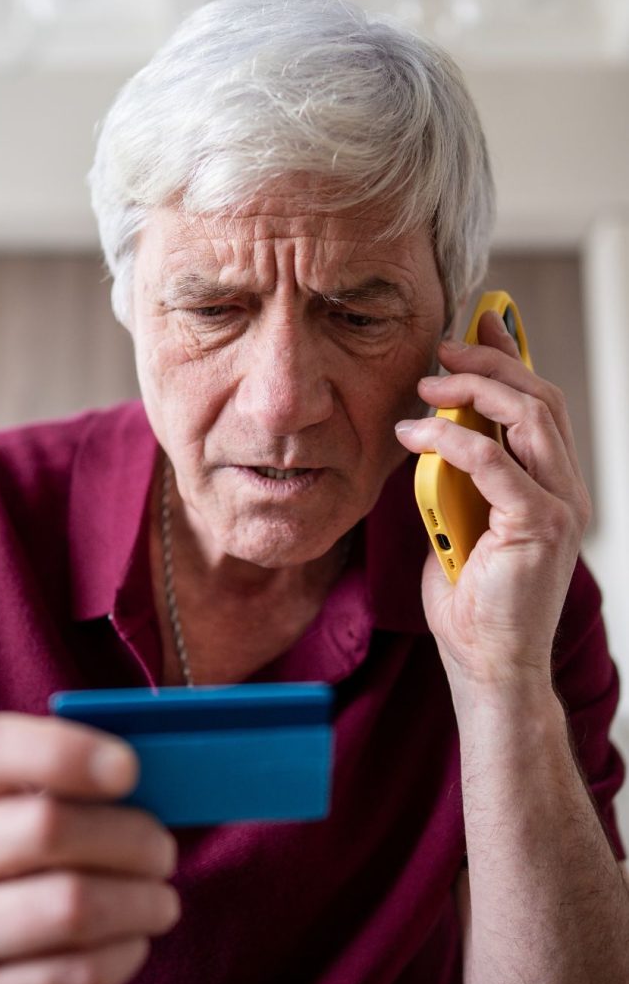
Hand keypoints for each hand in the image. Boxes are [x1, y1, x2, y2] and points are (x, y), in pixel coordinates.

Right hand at [0, 712, 179, 983]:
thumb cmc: (22, 857)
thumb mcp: (29, 803)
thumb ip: (77, 778)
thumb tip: (154, 770)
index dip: (67, 751)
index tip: (130, 768)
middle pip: (46, 828)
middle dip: (129, 837)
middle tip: (164, 850)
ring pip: (70, 907)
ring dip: (139, 901)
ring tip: (159, 899)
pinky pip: (73, 974)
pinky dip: (123, 953)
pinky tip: (130, 940)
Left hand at [395, 310, 590, 691]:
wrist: (487, 662)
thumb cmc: (470, 597)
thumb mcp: (460, 518)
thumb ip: (459, 475)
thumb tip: (431, 427)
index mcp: (553, 484)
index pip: (541, 404)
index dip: (516, 356)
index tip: (483, 321)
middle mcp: (568, 488)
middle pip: (540, 398)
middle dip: (491, 361)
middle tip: (443, 346)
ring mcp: (563, 506)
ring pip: (529, 417)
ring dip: (474, 389)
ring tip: (427, 383)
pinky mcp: (542, 526)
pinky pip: (496, 463)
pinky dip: (453, 440)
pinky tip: (415, 436)